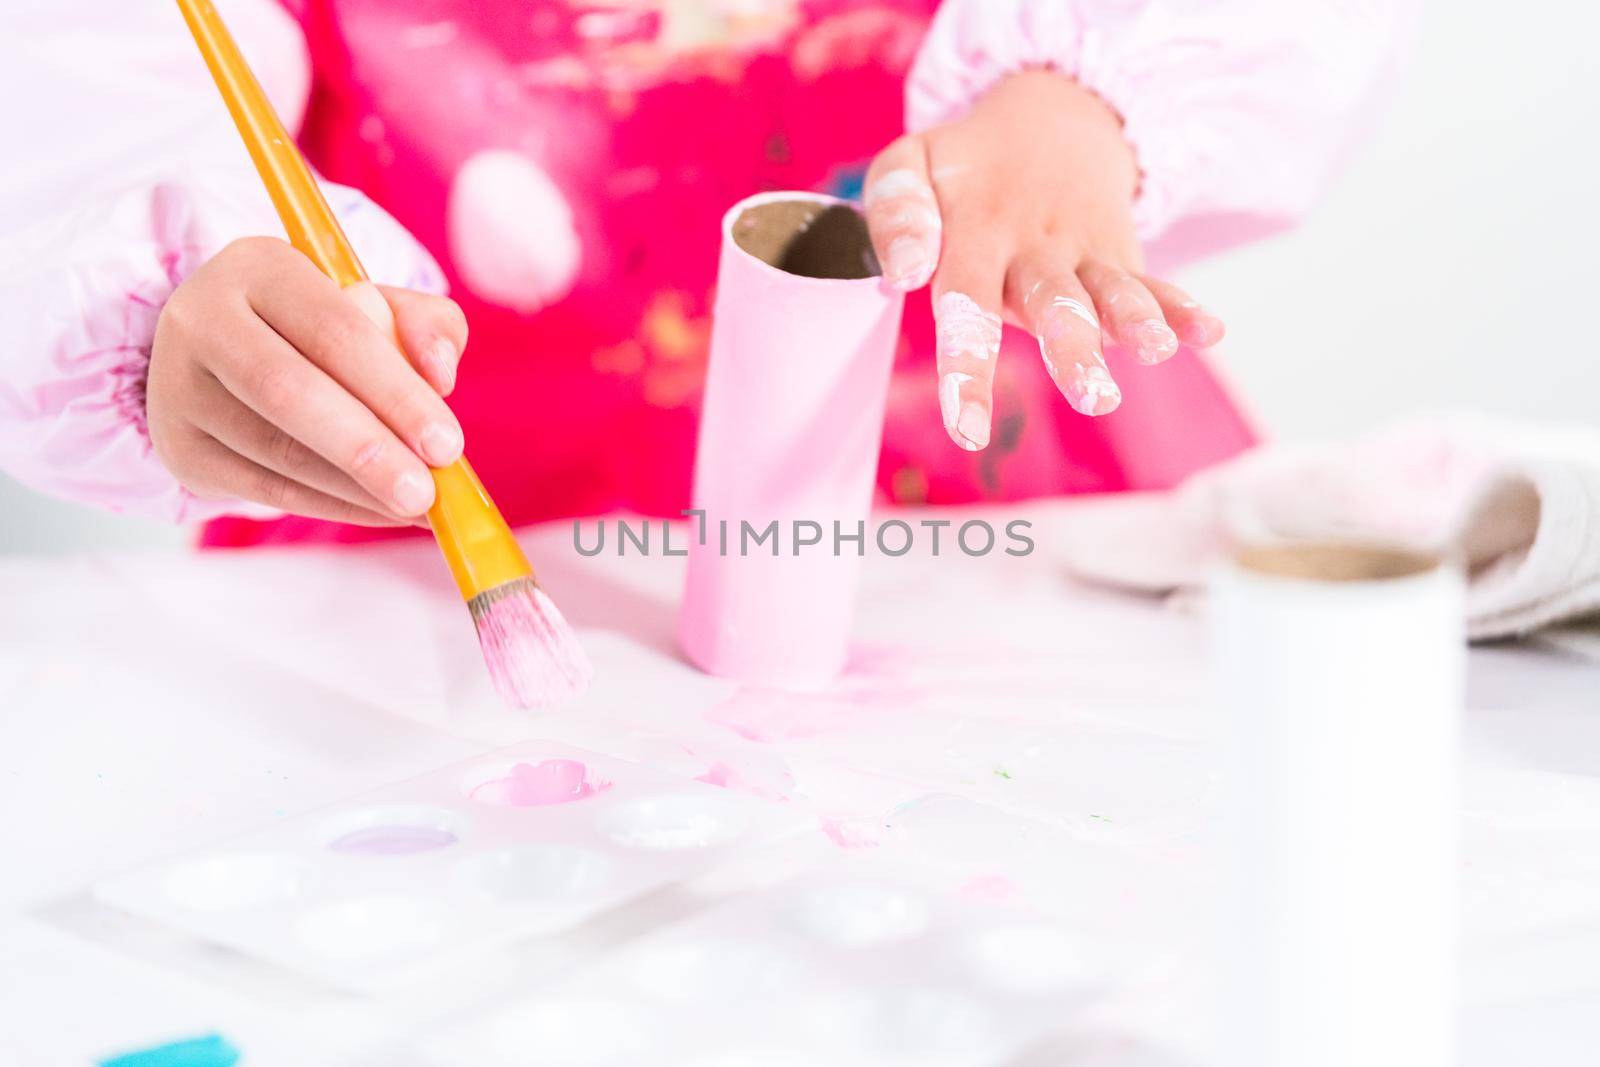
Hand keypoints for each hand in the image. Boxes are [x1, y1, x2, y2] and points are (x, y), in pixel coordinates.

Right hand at [148, 237, 468, 523]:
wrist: (229, 357)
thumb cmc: (321, 329)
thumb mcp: (379, 305)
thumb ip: (427, 325)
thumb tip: (442, 373)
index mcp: (258, 268)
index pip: (334, 331)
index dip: (395, 392)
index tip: (447, 443)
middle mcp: (203, 319)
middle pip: (289, 391)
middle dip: (367, 449)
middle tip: (427, 491)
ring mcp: (181, 388)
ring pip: (274, 449)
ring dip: (354, 487)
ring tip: (414, 505)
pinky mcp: (182, 448)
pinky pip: (262, 488)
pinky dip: (331, 506)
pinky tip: (380, 512)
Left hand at [864, 71, 1225, 449]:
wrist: (1052, 121)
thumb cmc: (965, 169)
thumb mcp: (910, 165)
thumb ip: (896, 214)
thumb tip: (903, 273)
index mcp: (976, 231)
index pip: (967, 304)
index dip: (967, 368)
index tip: (969, 428)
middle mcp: (1034, 246)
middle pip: (1055, 304)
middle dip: (1075, 352)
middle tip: (1094, 400)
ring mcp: (1083, 251)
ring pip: (1111, 293)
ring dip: (1136, 323)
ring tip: (1155, 354)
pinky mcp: (1120, 255)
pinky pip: (1153, 281)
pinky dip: (1182, 306)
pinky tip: (1209, 333)